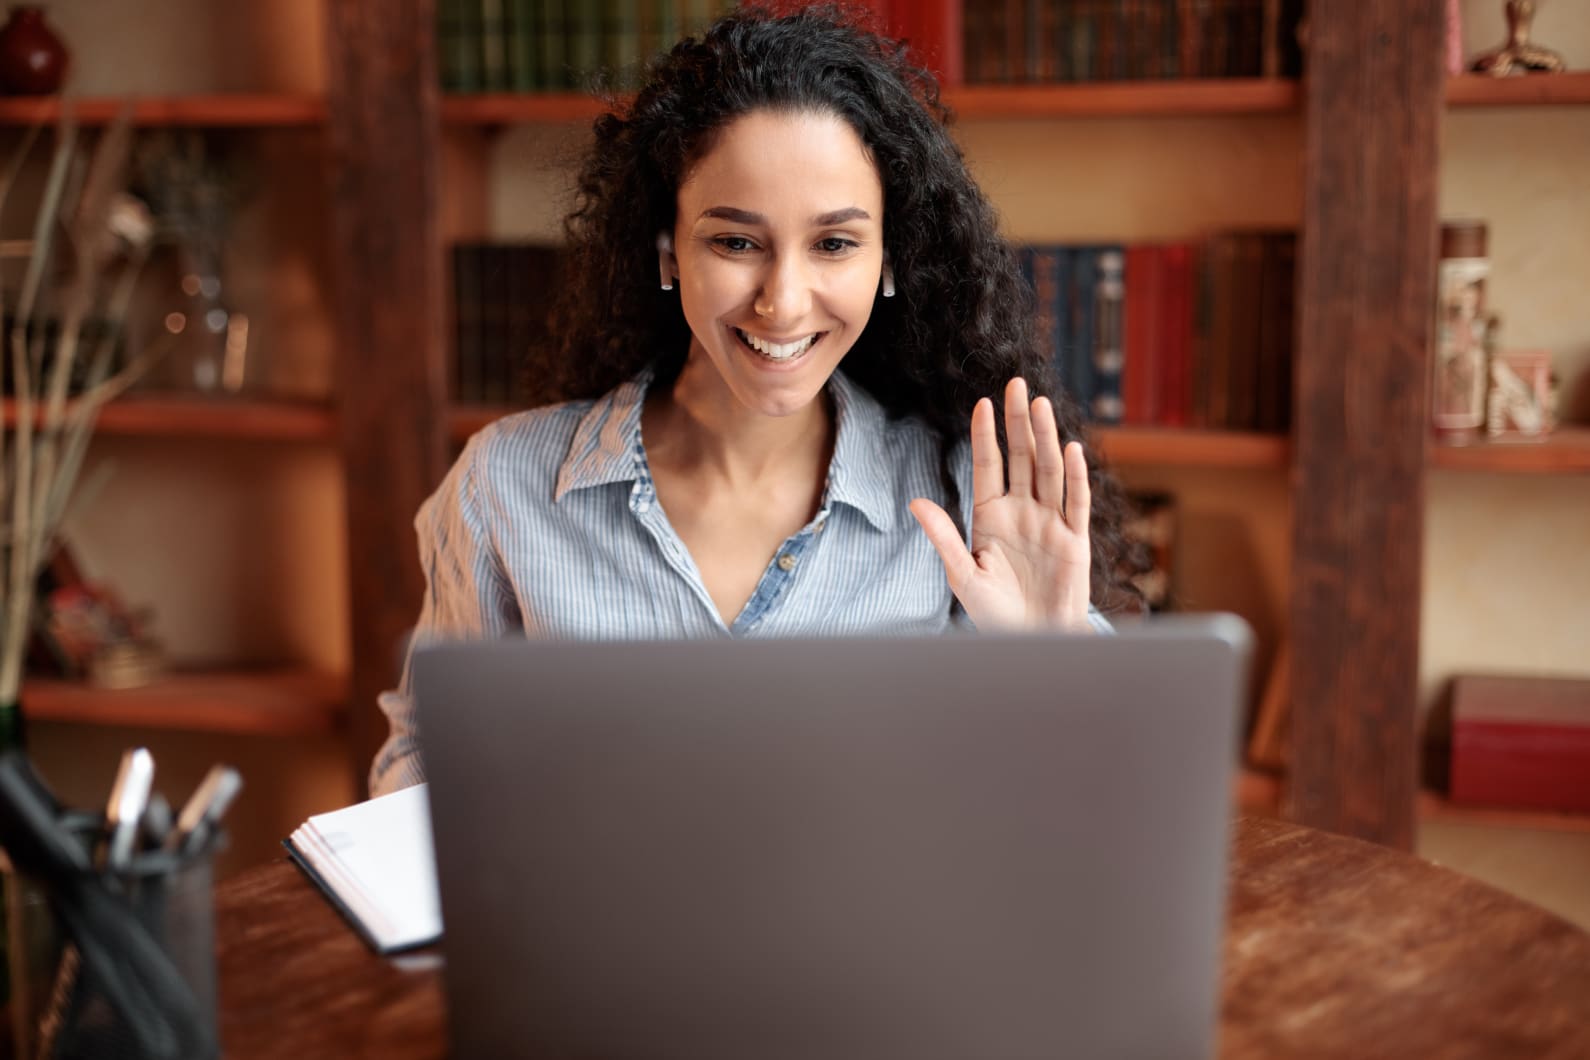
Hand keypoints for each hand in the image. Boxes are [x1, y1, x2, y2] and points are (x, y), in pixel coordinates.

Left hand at [909, 377, 1093, 631]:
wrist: (1031, 643)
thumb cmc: (995, 614)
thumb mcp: (963, 575)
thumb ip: (943, 537)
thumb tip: (915, 501)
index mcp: (990, 516)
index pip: (988, 466)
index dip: (987, 435)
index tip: (983, 403)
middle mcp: (1022, 512)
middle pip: (1022, 458)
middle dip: (1019, 422)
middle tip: (1018, 384)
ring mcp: (1049, 523)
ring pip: (1049, 471)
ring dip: (1045, 438)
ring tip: (1040, 405)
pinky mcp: (1074, 540)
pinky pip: (1074, 502)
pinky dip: (1074, 477)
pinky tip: (1070, 449)